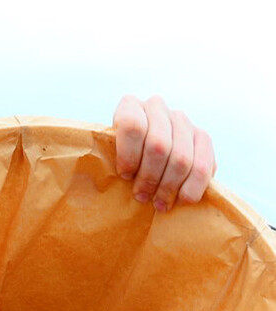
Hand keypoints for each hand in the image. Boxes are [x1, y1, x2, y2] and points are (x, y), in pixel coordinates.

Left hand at [112, 95, 215, 211]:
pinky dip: (193, 185)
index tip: (125, 176)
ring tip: (159, 203)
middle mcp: (157, 108)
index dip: (129, 155)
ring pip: (181, 158)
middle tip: (142, 197)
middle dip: (149, 177)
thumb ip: (106, 161)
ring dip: (169, 186)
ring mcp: (182, 120)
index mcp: (130, 106)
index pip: (132, 126)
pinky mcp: (202, 137)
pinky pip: (204, 164)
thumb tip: (107, 182)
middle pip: (158, 145)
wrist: (142, 156)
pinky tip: (183, 199)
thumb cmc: (120, 160)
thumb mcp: (107, 155)